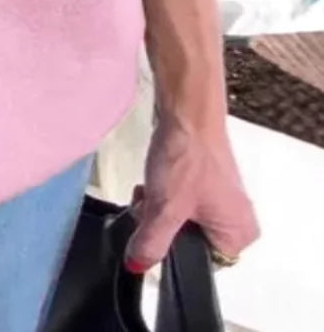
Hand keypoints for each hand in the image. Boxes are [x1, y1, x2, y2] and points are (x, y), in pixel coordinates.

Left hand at [126, 109, 259, 272]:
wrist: (185, 112)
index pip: (199, 263)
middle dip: (161, 224)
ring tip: (151, 189)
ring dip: (158, 206)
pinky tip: (151, 181)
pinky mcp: (203, 180)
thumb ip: (151, 242)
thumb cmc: (186, 159)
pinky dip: (161, 193)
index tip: (155, 229)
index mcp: (239, 235)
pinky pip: (177, 199)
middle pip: (186, 239)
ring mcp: (219, 198)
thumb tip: (138, 265)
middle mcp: (235, 220)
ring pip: (178, 218)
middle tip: (151, 204)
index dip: (172, 248)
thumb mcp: (165, 208)